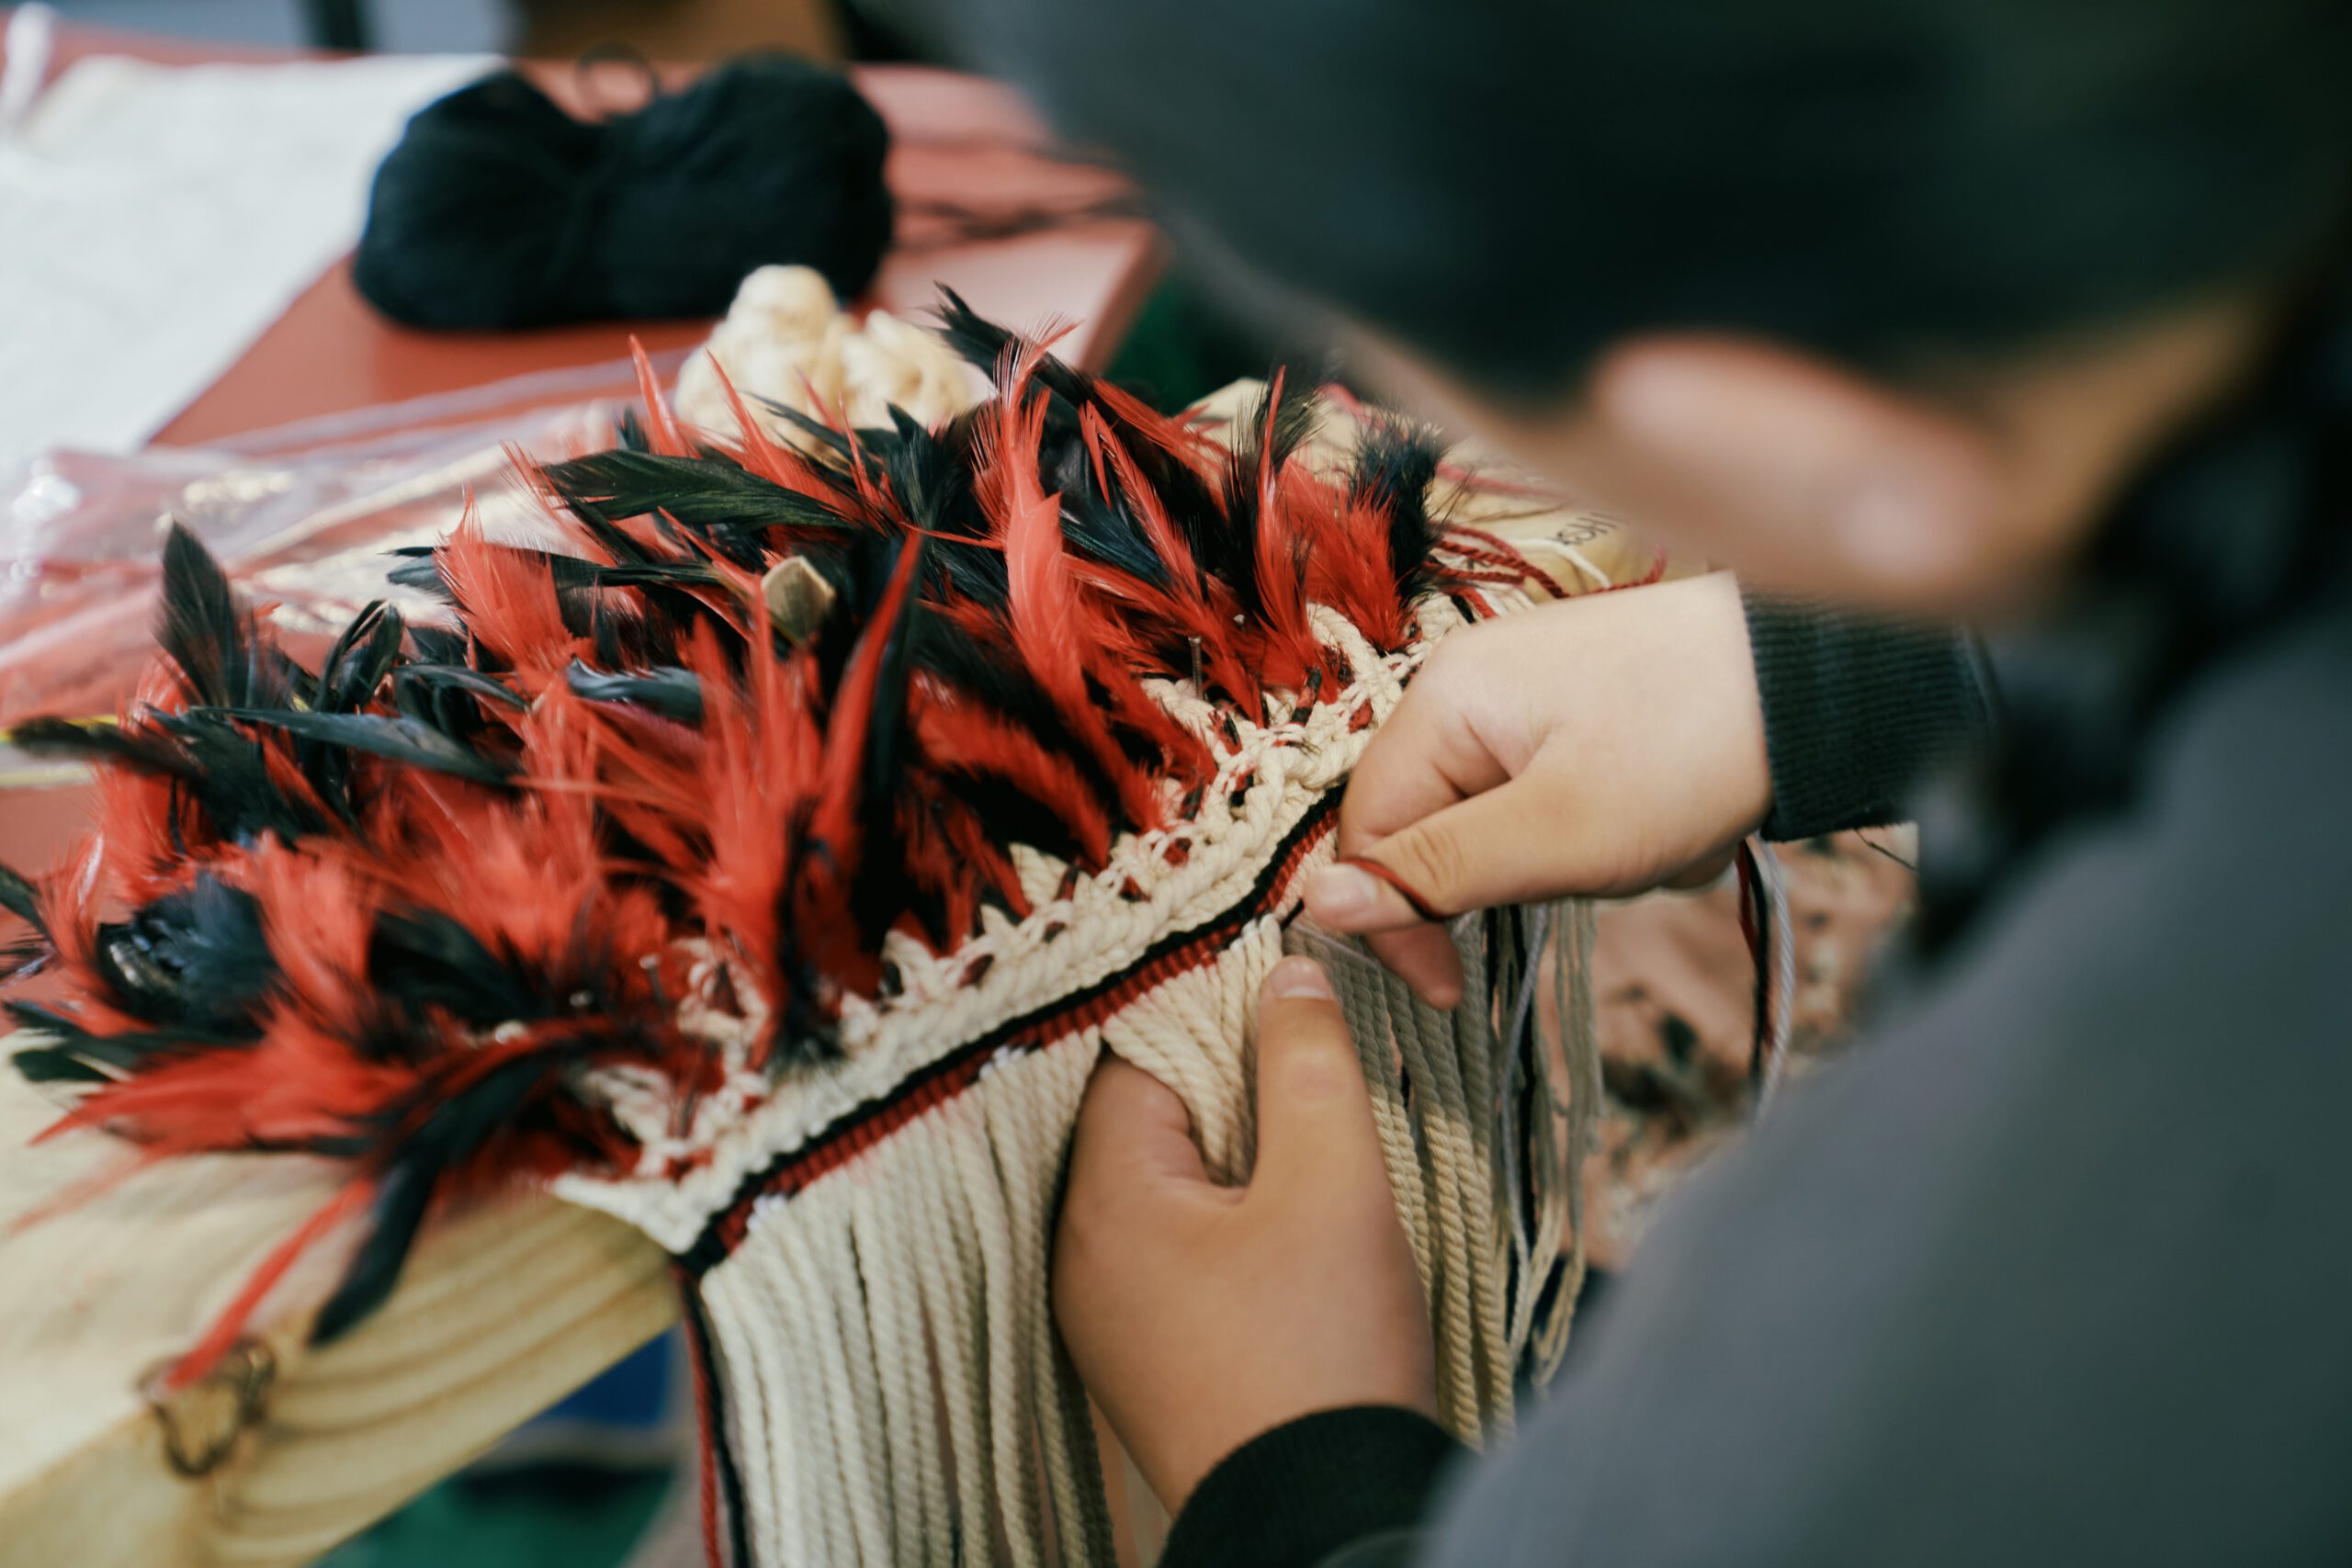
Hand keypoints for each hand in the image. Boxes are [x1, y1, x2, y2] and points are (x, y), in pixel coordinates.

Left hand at [1052, 957, 1437, 1512]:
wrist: (1324, 1519)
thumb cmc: (1322, 1351)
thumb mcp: (1334, 1181)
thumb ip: (1306, 1061)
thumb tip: (1287, 972)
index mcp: (1102, 1202)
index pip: (1135, 1058)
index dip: (1213, 1021)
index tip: (1283, 1010)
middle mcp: (1079, 1254)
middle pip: (1144, 1121)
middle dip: (1226, 1091)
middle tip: (1307, 1081)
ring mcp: (1106, 1315)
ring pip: (1162, 1186)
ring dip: (1232, 1159)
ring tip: (1308, 1155)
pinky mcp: (1145, 1356)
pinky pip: (1172, 1249)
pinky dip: (1224, 1221)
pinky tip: (1286, 1230)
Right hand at [1306, 571, 1771, 1005]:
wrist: (1823, 678)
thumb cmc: (1692, 746)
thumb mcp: (1558, 833)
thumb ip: (1436, 872)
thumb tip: (1317, 902)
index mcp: (1442, 697)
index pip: (1368, 829)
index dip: (1395, 918)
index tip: (1449, 988)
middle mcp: (1469, 681)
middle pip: (1433, 823)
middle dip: (1512, 875)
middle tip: (1594, 878)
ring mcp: (1527, 688)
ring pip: (1499, 819)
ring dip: (1569, 859)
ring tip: (1645, 839)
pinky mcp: (1581, 706)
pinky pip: (1551, 796)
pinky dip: (1601, 829)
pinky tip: (1662, 817)